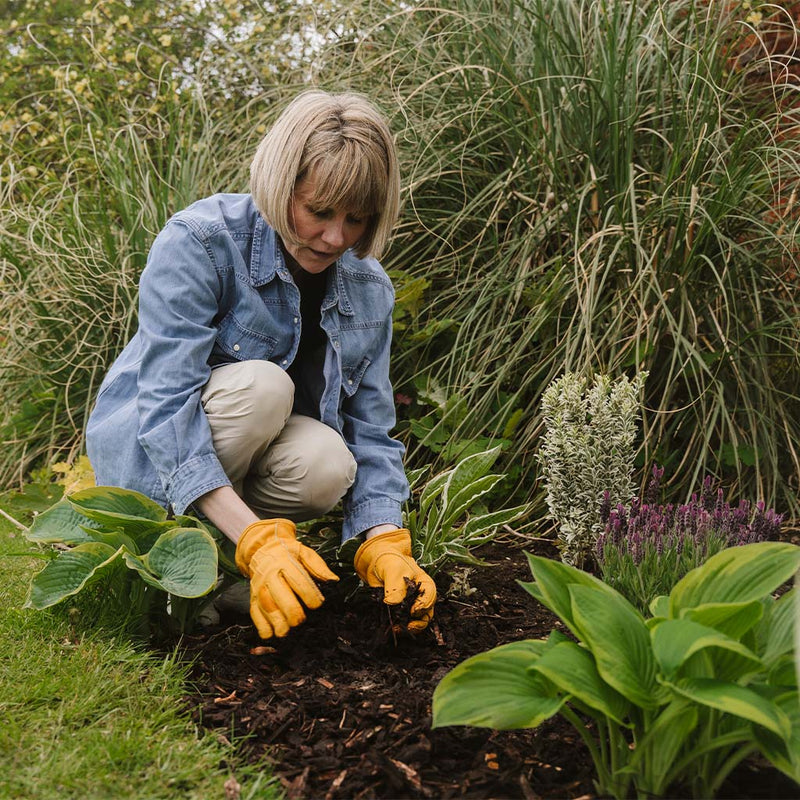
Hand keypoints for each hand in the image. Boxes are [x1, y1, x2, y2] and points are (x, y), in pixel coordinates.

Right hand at [235, 518, 337, 638]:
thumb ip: (318, 566)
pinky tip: (270, 634)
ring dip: (276, 621)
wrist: (263, 550)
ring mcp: (259, 587)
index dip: (309, 594)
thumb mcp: (304, 553)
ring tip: (285, 632)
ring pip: (266, 606)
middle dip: (292, 611)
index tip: (318, 604)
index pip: (297, 580)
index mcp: (284, 563)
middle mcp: (269, 576)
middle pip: (279, 595)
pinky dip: (261, 625)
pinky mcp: (252, 597)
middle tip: (301, 621)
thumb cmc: (288, 554)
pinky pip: (254, 613)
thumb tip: (333, 580)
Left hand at [353, 529, 435, 631]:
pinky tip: (392, 627)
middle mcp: (420, 597)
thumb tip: (393, 603)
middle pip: (427, 614)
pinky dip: (399, 627)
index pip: (430, 597)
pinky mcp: (399, 612)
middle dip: (418, 622)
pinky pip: (403, 623)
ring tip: (398, 629)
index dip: (424, 605)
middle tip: (407, 626)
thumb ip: (395, 586)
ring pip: (417, 622)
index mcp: (425, 584)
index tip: (413, 611)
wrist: (376, 563)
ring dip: (410, 628)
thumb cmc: (390, 561)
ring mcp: (410, 605)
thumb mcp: (393, 570)